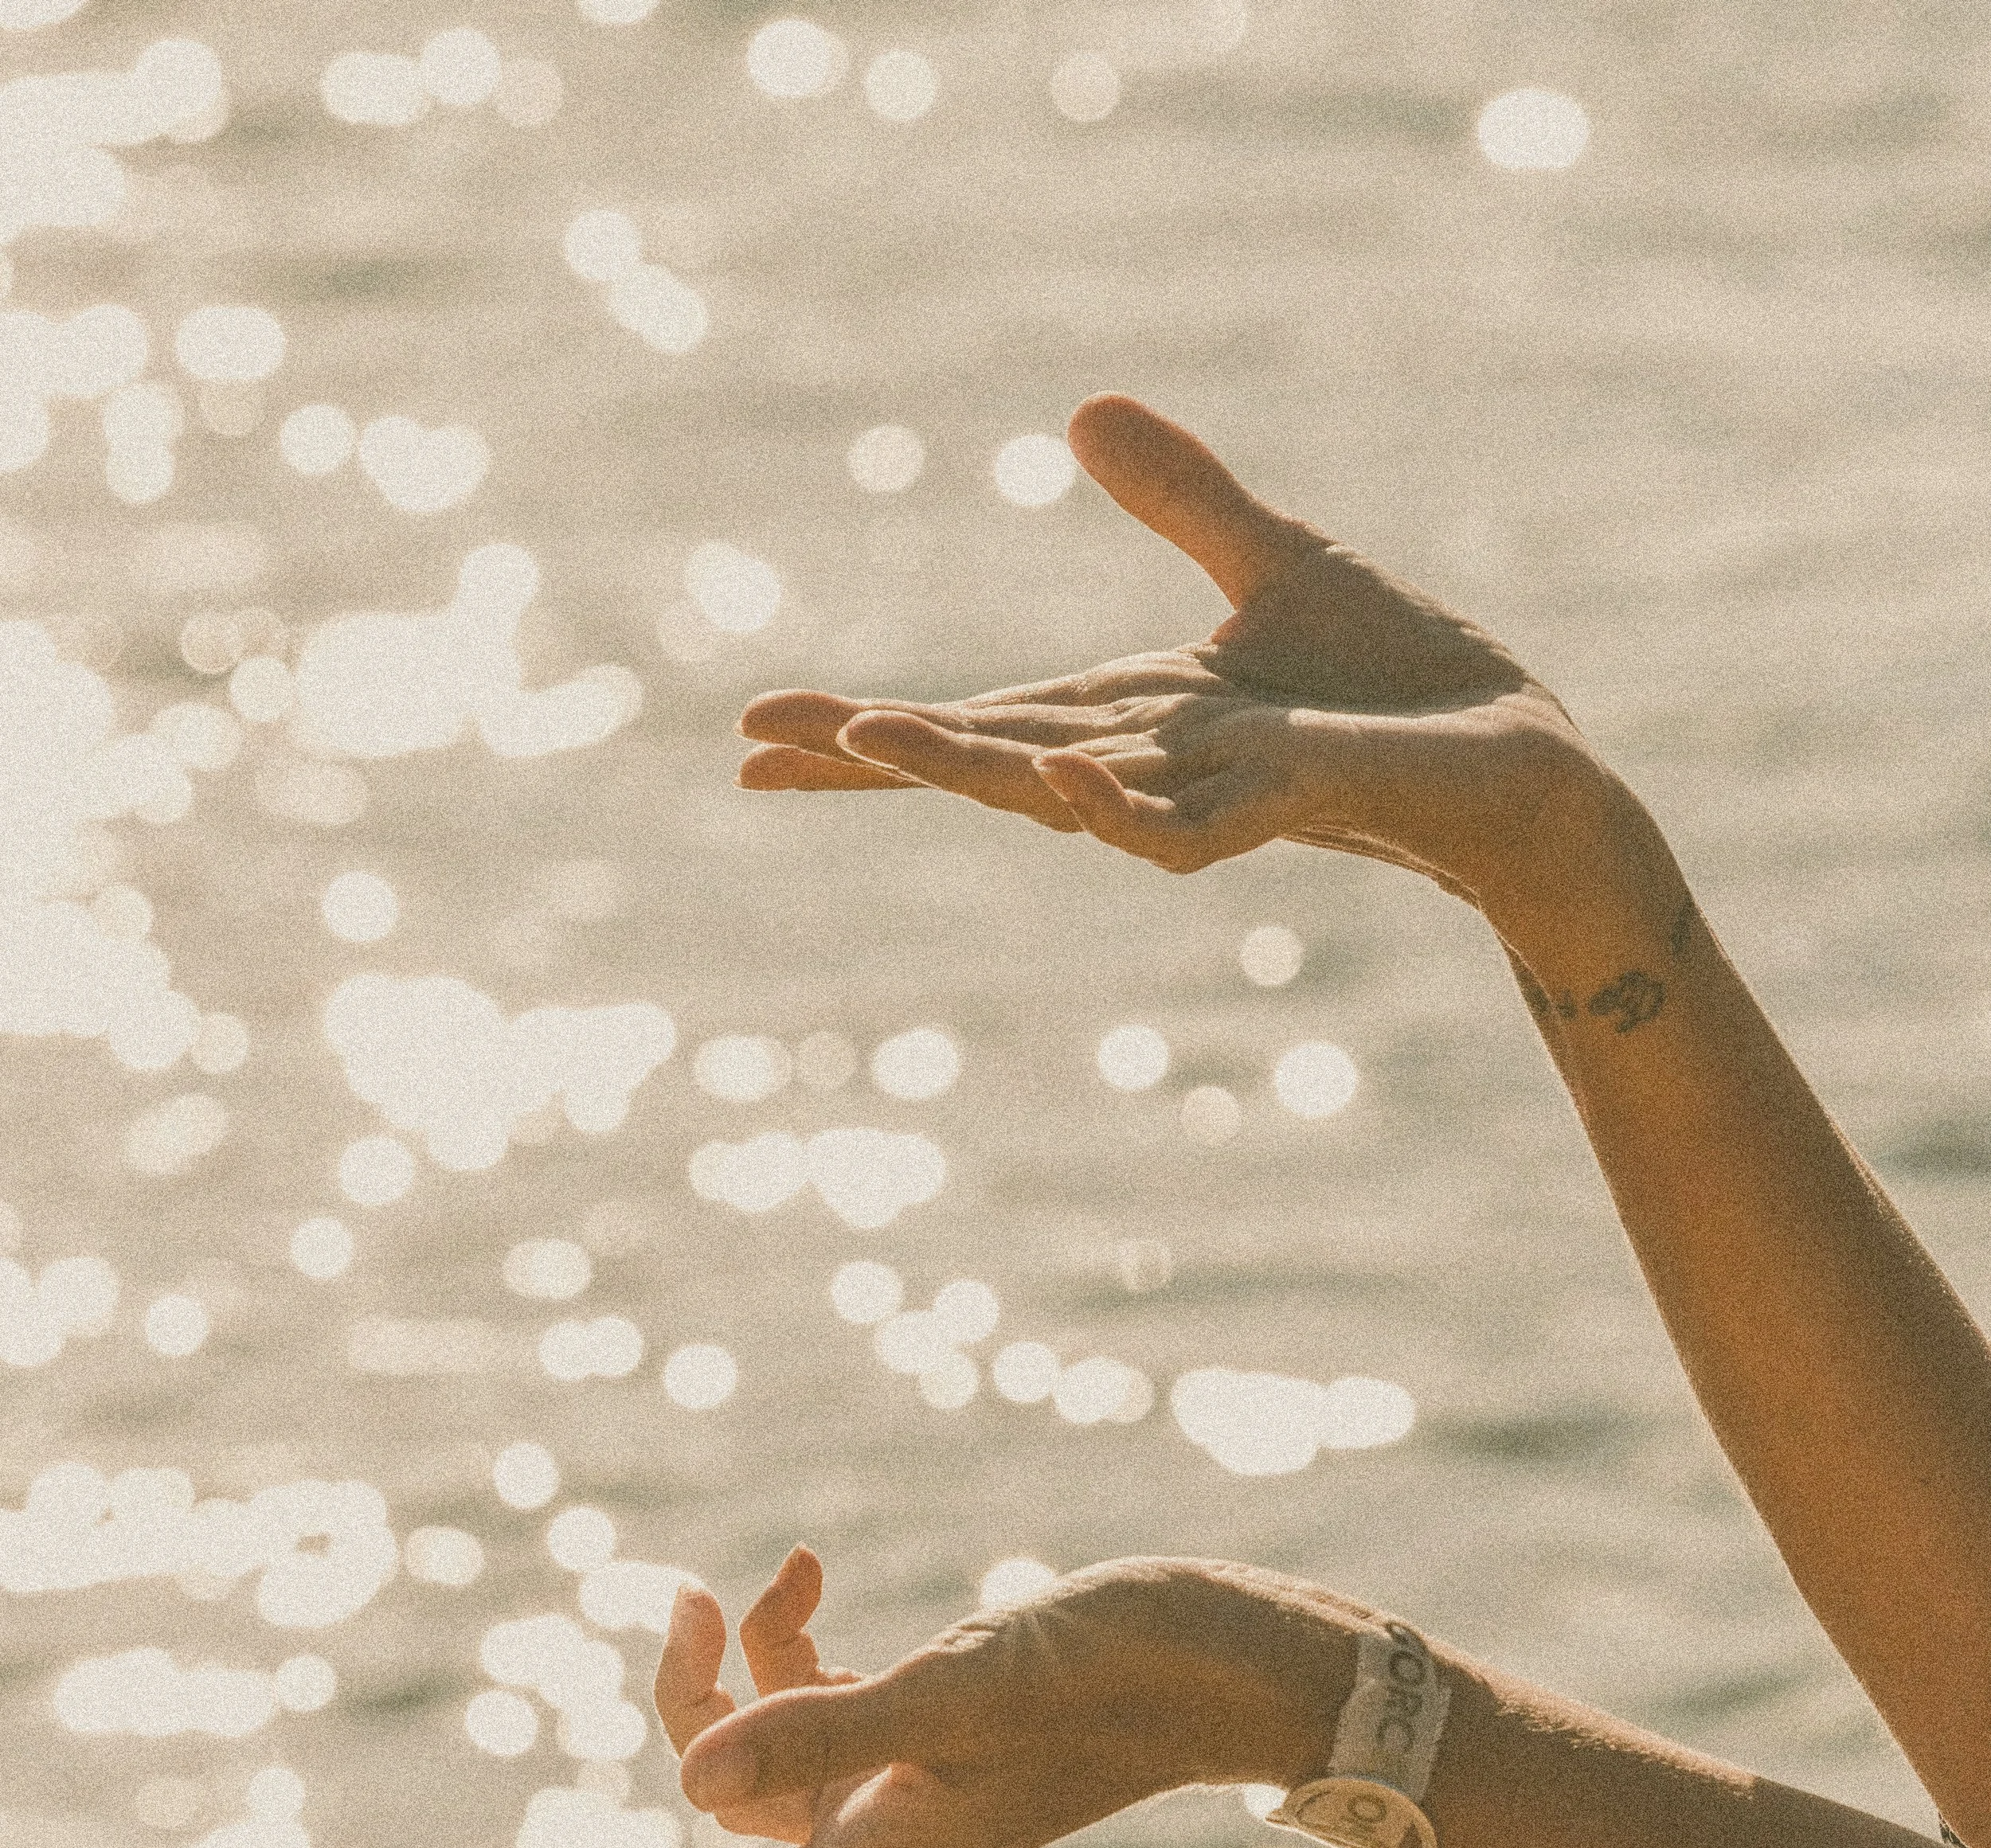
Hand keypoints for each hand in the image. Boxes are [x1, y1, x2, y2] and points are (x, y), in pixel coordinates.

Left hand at [477, 1547, 1366, 1847]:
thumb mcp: (962, 1688)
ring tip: (715, 1596)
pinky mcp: (921, 1731)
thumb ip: (825, 1724)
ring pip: (748, 1781)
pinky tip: (791, 1575)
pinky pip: (807, 1711)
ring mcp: (897, 1793)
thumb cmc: (1118, 1672)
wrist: (1231, 1650)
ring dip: (710, 1693)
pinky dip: (779, 1649)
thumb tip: (685, 1785)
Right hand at [738, 393, 1610, 905]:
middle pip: (984, 760)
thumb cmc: (1398, 680)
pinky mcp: (1278, 813)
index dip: (871, 731)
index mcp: (1132, 715)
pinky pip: (1178, 831)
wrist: (1511, 759)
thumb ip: (1182, 499)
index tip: (762, 732)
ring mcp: (1206, 799)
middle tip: (757, 752)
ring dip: (964, 775)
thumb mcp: (1275, 561)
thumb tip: (1079, 413)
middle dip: (873, 760)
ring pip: (1058, 797)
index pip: (979, 720)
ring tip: (870, 743)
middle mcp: (1149, 767)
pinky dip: (1117, 812)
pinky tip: (1061, 781)